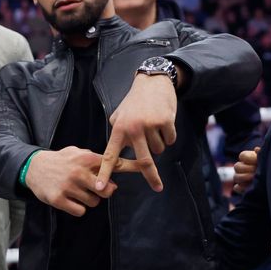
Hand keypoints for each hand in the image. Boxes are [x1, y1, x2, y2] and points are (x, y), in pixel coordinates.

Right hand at [25, 146, 142, 216]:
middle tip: (91, 186)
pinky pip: (80, 211)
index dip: (132, 165)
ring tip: (75, 190)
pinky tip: (68, 198)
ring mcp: (68, 186)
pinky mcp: (58, 199)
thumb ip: (95, 160)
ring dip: (88, 199)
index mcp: (85, 159)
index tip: (148, 166)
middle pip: (107, 191)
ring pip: (94, 202)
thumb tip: (114, 168)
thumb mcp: (77, 152)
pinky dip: (77, 207)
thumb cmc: (60, 160)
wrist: (32, 167)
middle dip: (103, 191)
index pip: (113, 163)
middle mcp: (78, 172)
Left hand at [97, 74, 173, 192]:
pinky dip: (168, 135)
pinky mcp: (165, 121)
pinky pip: (170, 140)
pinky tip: (163, 122)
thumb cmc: (134, 102)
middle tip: (158, 187)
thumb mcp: (119, 115)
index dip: (105, 173)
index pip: (110, 155)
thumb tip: (118, 154)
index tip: (100, 188)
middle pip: (143, 160)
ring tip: (153, 126)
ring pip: (159, 149)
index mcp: (118, 129)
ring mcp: (150, 125)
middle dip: (151, 176)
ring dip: (158, 144)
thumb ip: (118, 134)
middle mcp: (133, 128)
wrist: (153, 82)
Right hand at [233, 146, 259, 193]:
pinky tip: (250, 187)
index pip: (242, 156)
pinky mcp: (242, 188)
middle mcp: (242, 167)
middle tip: (256, 171)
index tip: (256, 161)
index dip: (248, 158)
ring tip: (254, 179)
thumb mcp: (269, 159)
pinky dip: (242, 188)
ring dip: (244, 178)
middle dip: (247, 169)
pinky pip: (237, 188)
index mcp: (248, 158)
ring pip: (236, 177)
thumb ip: (262, 154)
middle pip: (237, 166)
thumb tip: (256, 149)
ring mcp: (241, 178)